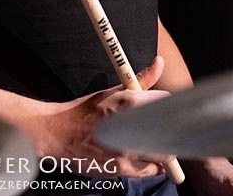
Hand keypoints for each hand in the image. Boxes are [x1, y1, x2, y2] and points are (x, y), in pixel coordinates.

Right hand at [22, 56, 174, 177]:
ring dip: (163, 151)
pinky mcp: (122, 169)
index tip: (167, 109)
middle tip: (167, 130)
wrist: (60, 133)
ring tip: (153, 143)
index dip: (169, 106)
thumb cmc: (89, 109)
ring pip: (164, 157)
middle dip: (172, 132)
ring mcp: (127, 151)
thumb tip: (160, 61)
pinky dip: (151, 165)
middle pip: (171, 134)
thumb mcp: (114, 90)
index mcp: (130, 102)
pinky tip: (143, 155)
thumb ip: (142, 79)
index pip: (167, 103)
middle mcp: (131, 127)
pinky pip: (149, 170)